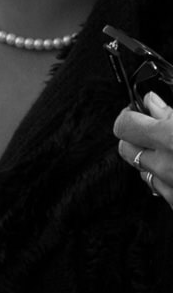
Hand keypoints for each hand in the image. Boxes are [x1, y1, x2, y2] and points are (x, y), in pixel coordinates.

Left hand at [115, 91, 172, 212]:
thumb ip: (172, 113)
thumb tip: (151, 103)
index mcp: (172, 138)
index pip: (124, 124)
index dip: (131, 114)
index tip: (141, 109)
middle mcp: (167, 165)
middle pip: (126, 149)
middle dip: (136, 137)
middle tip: (156, 128)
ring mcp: (172, 188)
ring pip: (142, 170)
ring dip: (151, 159)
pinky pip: (160, 189)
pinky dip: (165, 179)